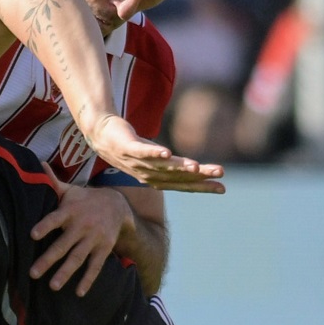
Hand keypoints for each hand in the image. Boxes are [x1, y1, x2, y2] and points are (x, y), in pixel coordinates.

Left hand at [29, 179, 133, 294]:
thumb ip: (53, 183)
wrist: (118, 205)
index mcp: (70, 211)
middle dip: (49, 259)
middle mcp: (82, 226)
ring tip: (52, 286)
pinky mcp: (103, 248)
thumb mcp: (72, 191)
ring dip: (66, 273)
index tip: (33, 235)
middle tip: (33, 273)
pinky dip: (88, 280)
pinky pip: (95, 266)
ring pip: (78, 258)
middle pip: (63, 244)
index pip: (55, 218)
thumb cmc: (86, 200)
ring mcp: (93, 239)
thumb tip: (37, 165)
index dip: (45, 226)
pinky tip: (79, 292)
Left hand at [86, 114, 224, 193]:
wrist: (101, 136)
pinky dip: (154, 153)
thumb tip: (196, 172)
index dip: (202, 187)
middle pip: (177, 176)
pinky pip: (142, 151)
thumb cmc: (131, 149)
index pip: (183, 185)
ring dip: (179, 167)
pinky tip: (167, 153)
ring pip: (162, 166)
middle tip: (220, 175)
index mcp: (157, 179)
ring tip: (197, 167)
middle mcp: (148, 174)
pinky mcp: (127, 147)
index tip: (222, 188)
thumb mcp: (154, 161)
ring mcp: (137, 162)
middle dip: (198, 177)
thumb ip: (173, 168)